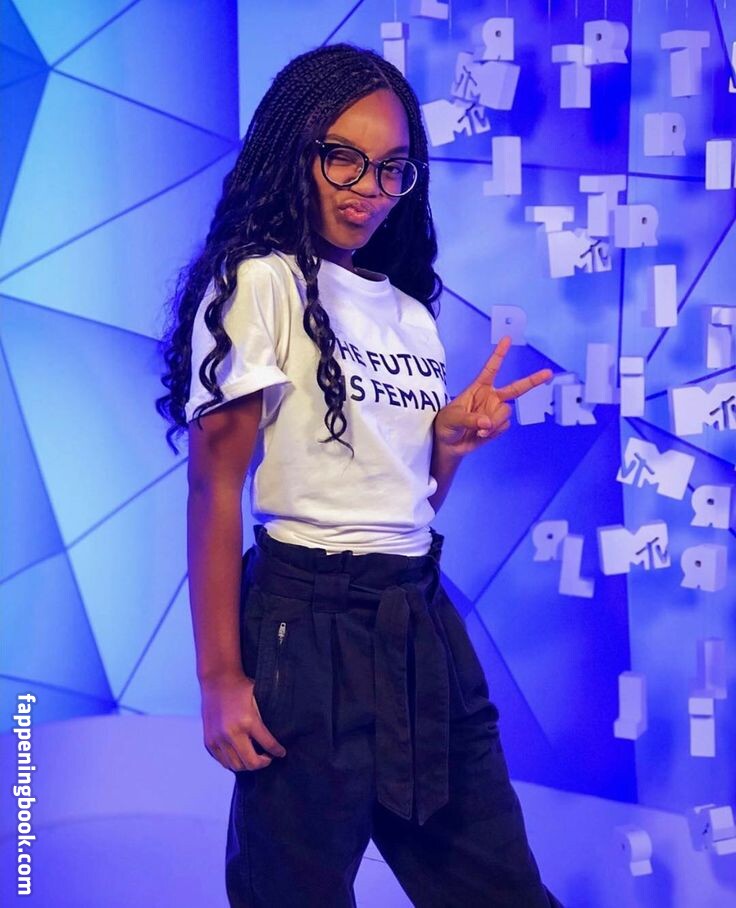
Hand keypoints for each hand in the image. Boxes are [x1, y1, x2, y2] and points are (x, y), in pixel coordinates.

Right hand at [200, 671, 286, 770]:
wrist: (217, 680)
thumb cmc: (241, 687)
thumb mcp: (258, 699)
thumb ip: (264, 720)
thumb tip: (275, 737)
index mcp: (248, 721)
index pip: (268, 745)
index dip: (277, 751)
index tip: (281, 753)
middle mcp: (232, 733)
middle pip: (251, 762)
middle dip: (263, 763)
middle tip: (268, 758)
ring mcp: (219, 739)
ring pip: (236, 766)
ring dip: (247, 765)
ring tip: (254, 757)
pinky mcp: (209, 741)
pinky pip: (223, 761)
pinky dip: (233, 762)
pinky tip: (240, 755)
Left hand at [433, 335, 552, 455]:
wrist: (449, 444)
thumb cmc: (446, 424)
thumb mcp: (453, 418)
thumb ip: (470, 419)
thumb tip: (487, 423)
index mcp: (478, 388)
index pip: (491, 369)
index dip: (499, 354)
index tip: (507, 339)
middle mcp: (491, 397)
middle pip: (516, 388)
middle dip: (533, 381)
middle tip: (548, 373)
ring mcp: (496, 412)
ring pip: (506, 412)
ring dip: (494, 422)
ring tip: (478, 429)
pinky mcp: (498, 425)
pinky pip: (504, 426)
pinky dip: (493, 431)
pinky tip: (481, 434)